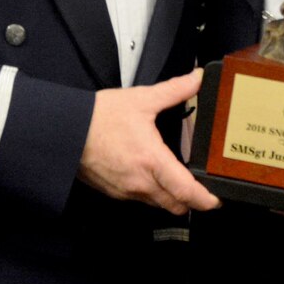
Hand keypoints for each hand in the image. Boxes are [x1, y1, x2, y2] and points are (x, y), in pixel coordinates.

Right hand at [79, 69, 219, 213]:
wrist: (66, 130)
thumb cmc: (100, 117)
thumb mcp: (142, 99)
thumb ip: (174, 90)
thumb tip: (197, 78)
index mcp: (152, 161)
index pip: (186, 191)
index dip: (205, 200)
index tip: (216, 200)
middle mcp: (140, 182)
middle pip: (175, 205)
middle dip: (192, 202)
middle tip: (202, 192)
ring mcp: (126, 190)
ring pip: (158, 204)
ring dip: (171, 198)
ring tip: (178, 182)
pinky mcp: (114, 192)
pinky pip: (139, 200)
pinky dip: (151, 193)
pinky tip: (151, 177)